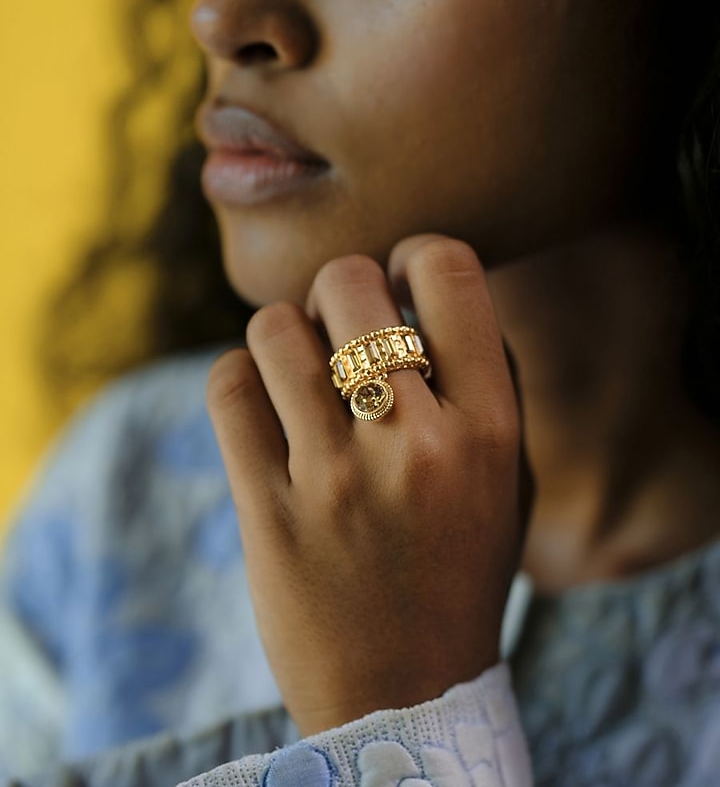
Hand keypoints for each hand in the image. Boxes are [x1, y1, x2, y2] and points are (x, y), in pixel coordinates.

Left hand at [208, 234, 529, 736]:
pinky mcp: (269, 511)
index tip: (401, 283)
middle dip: (338, 289)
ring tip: (298, 369)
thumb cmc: (461, 569)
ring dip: (284, 334)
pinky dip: (239, 378)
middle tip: (341, 327)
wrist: (406, 695)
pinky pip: (228, 387)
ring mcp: (336, 479)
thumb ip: (488, 380)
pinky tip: (261, 404)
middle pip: (349, 282)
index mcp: (491, 429)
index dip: (414, 257)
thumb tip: (424, 285)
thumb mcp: (512, 479)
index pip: (447, 271)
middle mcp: (417, 444)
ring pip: (277, 328)